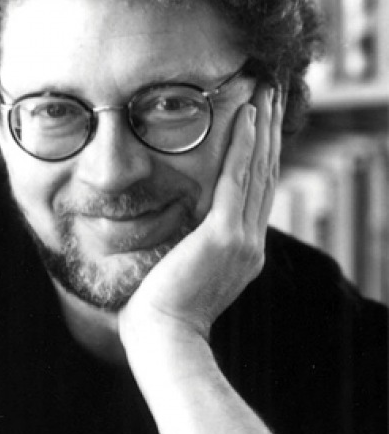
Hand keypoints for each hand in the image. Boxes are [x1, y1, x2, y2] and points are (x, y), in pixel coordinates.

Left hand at [119, 83, 282, 344]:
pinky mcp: (224, 237)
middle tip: (272, 93)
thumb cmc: (161, 312)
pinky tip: (246, 116)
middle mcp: (251, 242)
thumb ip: (193, 248)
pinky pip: (236, 180)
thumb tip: (180, 232)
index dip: (262, 154)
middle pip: (265, 174)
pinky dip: (243, 146)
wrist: (162, 340)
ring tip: (264, 92)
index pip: (256, 192)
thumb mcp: (186, 274)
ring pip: (257, 170)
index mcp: (244, 251)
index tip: (261, 122)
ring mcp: (242, 239)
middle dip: (269, 131)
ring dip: (261, 128)